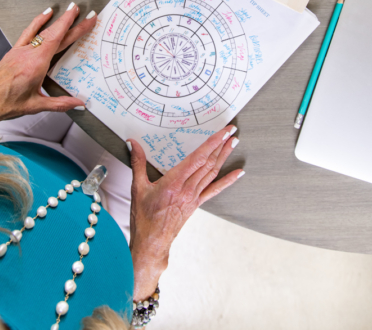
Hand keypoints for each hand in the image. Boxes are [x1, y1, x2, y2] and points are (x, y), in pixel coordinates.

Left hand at [0, 4, 95, 144]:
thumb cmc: (5, 104)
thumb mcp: (36, 106)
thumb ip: (60, 103)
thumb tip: (79, 104)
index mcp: (37, 65)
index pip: (60, 41)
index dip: (75, 28)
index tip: (86, 18)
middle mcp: (29, 54)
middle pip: (55, 34)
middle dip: (73, 22)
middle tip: (87, 14)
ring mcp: (20, 51)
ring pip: (43, 31)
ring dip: (58, 20)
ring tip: (70, 10)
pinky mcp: (13, 52)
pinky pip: (28, 33)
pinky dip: (38, 22)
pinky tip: (45, 14)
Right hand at [127, 125, 243, 299]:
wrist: (152, 242)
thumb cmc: (144, 217)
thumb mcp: (137, 187)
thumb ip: (137, 163)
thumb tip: (133, 143)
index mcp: (174, 183)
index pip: (197, 158)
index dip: (211, 143)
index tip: (222, 132)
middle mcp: (187, 189)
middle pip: (208, 163)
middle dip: (221, 145)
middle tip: (231, 130)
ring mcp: (194, 197)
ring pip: (212, 173)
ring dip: (224, 156)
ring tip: (233, 143)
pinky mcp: (196, 204)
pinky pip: (214, 190)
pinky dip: (228, 181)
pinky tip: (238, 173)